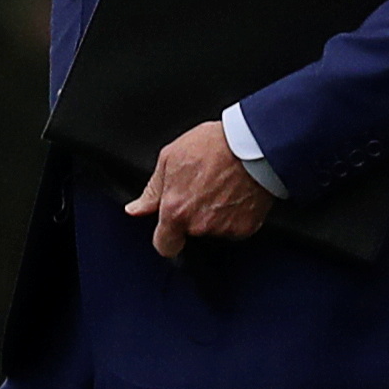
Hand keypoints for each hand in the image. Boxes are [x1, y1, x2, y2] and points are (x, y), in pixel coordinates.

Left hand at [126, 120, 273, 257]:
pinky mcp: (247, 227)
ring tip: (222, 185)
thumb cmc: (213, 145)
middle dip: (194, 216)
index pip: (165, 246)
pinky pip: (236, 226)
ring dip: (215, 214)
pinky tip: (237, 192)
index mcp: (175, 211)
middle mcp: (199, 225)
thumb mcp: (170, 159)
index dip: (167, 239)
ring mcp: (225, 228)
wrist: (253, 143)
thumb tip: (136, 209)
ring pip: (214, 229)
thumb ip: (152, 191)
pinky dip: (236, 214)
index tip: (170, 229)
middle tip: (203, 188)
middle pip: (191, 232)